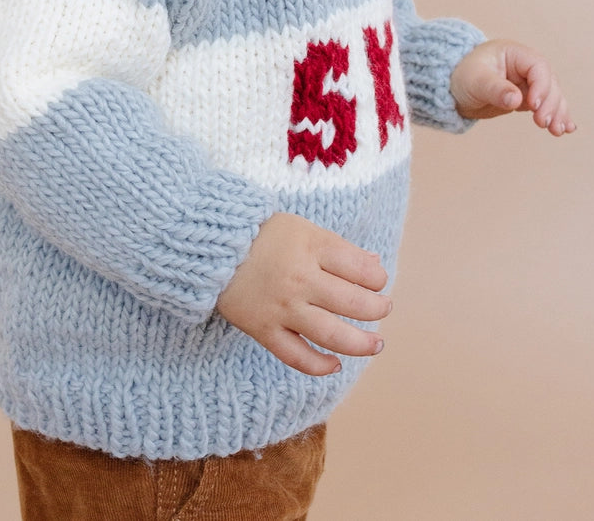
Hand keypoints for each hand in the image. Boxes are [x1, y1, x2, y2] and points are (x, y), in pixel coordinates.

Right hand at [215, 212, 390, 376]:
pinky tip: (335, 364)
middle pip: (354, 303)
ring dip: (362, 344)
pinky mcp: (264, 329)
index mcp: (311, 247)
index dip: (377, 278)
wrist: (210, 246)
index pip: (361, 269)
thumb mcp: (302, 228)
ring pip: (333, 335)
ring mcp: (283, 308)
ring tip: (376, 344)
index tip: (377, 281)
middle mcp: (300, 279)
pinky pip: (297, 357)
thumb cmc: (260, 234)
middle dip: (378, 308)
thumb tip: (374, 267)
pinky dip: (320, 365)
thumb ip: (337, 248)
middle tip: (383, 309)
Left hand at [449, 38, 576, 135]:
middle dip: (551, 104)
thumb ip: (496, 89)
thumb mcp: (476, 81)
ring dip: (557, 113)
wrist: (451, 87)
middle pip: (550, 83)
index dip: (541, 86)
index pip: (538, 67)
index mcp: (514, 54)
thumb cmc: (461, 76)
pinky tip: (566, 128)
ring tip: (558, 131)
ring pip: (552, 96)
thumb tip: (517, 100)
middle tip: (544, 124)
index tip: (532, 105)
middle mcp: (525, 67)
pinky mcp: (527, 98)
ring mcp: (528, 83)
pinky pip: (547, 106)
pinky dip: (557, 116)